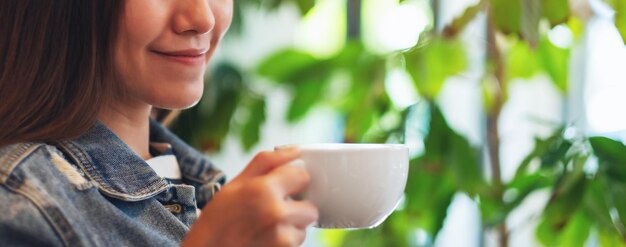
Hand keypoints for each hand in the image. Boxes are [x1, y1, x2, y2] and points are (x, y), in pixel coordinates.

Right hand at [182, 148, 317, 246]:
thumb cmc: (218, 220)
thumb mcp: (235, 184)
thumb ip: (267, 162)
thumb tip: (295, 150)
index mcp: (264, 190)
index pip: (302, 175)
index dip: (293, 180)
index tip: (283, 186)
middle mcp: (276, 213)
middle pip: (310, 207)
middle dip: (297, 208)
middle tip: (274, 210)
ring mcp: (282, 238)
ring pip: (304, 227)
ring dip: (292, 226)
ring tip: (267, 227)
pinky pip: (297, 242)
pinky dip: (286, 241)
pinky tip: (266, 239)